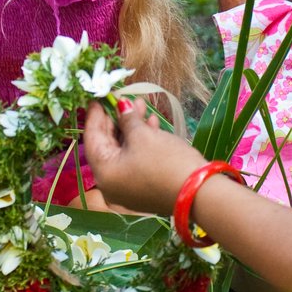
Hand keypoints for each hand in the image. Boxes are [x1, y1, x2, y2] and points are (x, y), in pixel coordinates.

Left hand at [81, 100, 203, 216]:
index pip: (91, 139)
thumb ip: (127, 119)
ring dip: (132, 127)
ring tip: (141, 105)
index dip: (95, 116)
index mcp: (104, 173)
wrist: (200, 194)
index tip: (98, 97)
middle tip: (124, 98)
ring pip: (123, 151)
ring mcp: (128, 188)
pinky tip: (152, 124)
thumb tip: (121, 106)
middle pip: (107, 145)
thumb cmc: (166, 162)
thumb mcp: (143, 136)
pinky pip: (135, 160)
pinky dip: (141, 142)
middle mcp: (111, 185)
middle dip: (117, 119)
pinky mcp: (145, 188)